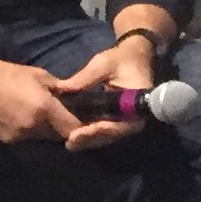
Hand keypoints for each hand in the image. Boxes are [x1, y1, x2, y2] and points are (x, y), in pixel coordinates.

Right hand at [0, 48, 85, 147]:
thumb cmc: (9, 73)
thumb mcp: (41, 76)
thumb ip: (61, 91)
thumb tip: (76, 99)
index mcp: (45, 109)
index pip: (74, 129)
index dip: (83, 127)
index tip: (86, 121)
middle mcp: (33, 127)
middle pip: (59, 137)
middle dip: (64, 128)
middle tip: (65, 118)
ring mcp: (18, 136)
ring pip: (43, 139)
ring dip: (47, 131)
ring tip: (42, 117)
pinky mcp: (6, 139)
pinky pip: (26, 139)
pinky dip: (29, 132)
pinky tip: (23, 119)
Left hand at [47, 37, 157, 152]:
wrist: (133, 58)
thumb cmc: (120, 59)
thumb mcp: (103, 64)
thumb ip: (86, 78)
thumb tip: (63, 89)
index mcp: (138, 102)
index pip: (121, 123)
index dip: (102, 130)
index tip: (82, 133)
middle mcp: (134, 115)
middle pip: (113, 133)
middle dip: (91, 139)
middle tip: (71, 142)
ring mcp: (126, 119)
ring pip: (108, 135)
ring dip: (90, 140)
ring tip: (70, 143)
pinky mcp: (117, 118)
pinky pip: (105, 130)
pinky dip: (90, 134)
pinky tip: (73, 137)